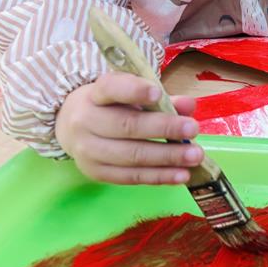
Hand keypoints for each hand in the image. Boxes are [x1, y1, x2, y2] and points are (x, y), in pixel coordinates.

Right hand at [56, 71, 202, 184]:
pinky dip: (159, 177)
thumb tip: (188, 106)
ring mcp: (88, 151)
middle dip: (164, 128)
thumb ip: (161, 98)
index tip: (157, 93)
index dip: (133, 90)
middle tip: (193, 129)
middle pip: (127, 126)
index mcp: (96, 93)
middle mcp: (86, 121)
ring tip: (195, 156)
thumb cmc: (112, 105)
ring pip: (131, 156)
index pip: (111, 89)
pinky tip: (182, 175)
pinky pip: (131, 177)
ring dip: (167, 157)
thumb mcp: (132, 93)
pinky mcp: (95, 173)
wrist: (72, 127)